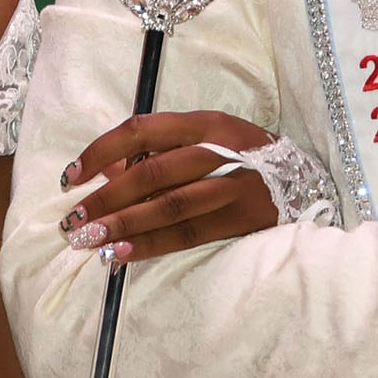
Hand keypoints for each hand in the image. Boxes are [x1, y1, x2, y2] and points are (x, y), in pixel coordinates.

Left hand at [58, 111, 292, 260]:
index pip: (141, 131)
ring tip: (88, 240)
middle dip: (105, 199)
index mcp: (204, 123)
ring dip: (122, 225)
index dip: (101, 152)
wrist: (306, 179)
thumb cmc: (243, 155)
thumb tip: (106, 174)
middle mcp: (218, 150)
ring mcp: (232, 186)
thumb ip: (161, 151)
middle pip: (150, 174)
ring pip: (167, 207)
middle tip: (73, 220)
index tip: (72, 176)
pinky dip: (150, 244)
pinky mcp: (241, 219)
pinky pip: (188, 234)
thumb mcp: (208, 137)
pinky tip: (121, 254)